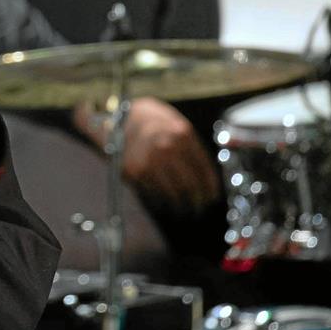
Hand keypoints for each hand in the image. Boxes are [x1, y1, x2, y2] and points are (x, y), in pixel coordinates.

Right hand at [76, 97, 219, 216]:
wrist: (118, 119)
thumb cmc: (150, 121)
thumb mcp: (174, 124)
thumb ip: (190, 145)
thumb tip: (204, 173)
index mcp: (182, 134)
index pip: (203, 168)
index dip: (210, 186)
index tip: (212, 196)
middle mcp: (168, 148)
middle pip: (190, 184)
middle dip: (198, 200)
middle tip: (201, 207)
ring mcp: (151, 161)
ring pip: (173, 192)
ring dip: (181, 205)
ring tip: (185, 210)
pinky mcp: (136, 172)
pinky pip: (154, 193)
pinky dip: (162, 202)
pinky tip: (166, 204)